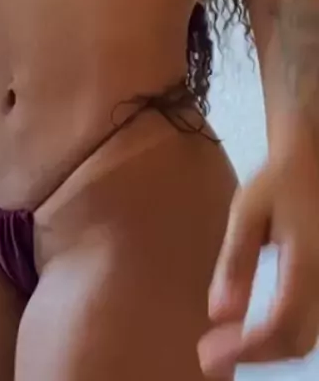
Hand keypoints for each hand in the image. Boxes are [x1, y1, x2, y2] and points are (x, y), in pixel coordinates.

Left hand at [198, 116, 318, 376]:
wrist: (309, 162)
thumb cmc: (277, 183)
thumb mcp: (247, 212)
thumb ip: (235, 262)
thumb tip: (218, 313)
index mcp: (307, 263)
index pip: (280, 324)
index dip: (246, 348)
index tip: (209, 352)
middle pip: (297, 341)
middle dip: (254, 355)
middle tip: (211, 356)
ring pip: (305, 338)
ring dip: (266, 351)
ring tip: (226, 348)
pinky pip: (308, 324)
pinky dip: (280, 338)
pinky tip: (251, 333)